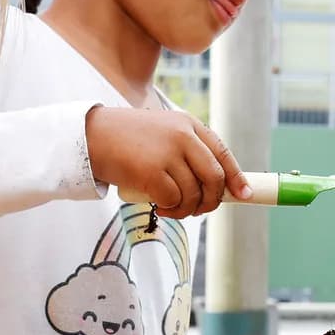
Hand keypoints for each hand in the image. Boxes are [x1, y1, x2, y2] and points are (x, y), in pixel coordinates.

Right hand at [86, 106, 250, 218]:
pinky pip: (174, 200)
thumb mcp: (163, 133)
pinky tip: (162, 207)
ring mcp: (168, 153)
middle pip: (214, 177)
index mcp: (188, 124)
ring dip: (188, 209)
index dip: (236, 177)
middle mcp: (182, 135)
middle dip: (212, 200)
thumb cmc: (127, 139)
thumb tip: (215, 185)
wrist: (91, 136)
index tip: (244, 194)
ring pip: (194, 193)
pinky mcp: (152, 171)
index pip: (222, 152)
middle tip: (200, 210)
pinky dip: (171, 209)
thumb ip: (187, 151)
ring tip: (173, 208)